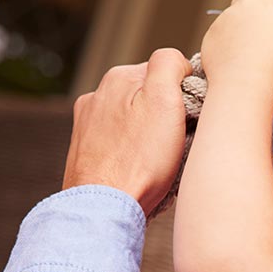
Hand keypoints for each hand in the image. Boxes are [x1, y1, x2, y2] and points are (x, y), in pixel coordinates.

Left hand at [63, 48, 189, 214]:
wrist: (104, 210)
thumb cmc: (139, 161)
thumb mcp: (165, 101)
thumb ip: (169, 64)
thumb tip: (175, 61)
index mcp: (118, 78)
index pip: (166, 72)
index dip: (184, 95)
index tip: (188, 120)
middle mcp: (96, 96)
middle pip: (147, 96)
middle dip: (165, 115)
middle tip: (175, 143)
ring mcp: (87, 125)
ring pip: (133, 120)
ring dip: (147, 136)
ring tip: (156, 162)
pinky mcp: (84, 152)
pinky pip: (119, 144)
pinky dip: (131, 153)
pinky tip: (139, 171)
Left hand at [200, 0, 272, 91]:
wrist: (242, 82)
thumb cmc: (272, 68)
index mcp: (265, 7)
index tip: (264, 9)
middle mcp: (241, 8)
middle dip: (246, 11)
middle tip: (253, 33)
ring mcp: (222, 20)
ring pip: (228, 19)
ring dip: (234, 30)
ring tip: (243, 55)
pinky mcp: (209, 35)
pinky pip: (217, 35)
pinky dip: (222, 44)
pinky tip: (230, 61)